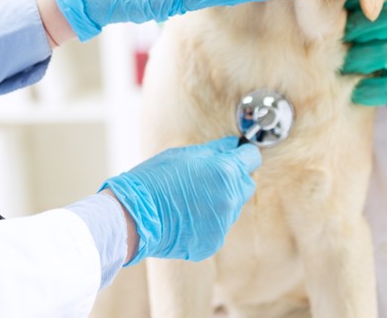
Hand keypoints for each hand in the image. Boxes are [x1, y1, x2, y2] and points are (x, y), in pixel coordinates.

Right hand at [100, 136, 261, 264]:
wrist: (134, 216)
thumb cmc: (154, 180)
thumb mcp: (184, 154)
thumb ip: (215, 149)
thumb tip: (233, 144)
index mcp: (225, 172)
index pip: (251, 158)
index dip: (243, 154)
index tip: (238, 154)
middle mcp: (230, 199)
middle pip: (245, 185)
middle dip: (233, 179)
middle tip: (208, 177)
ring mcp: (223, 224)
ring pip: (232, 207)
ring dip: (220, 201)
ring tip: (190, 198)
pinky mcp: (213, 242)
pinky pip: (218, 226)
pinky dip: (208, 221)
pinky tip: (186, 216)